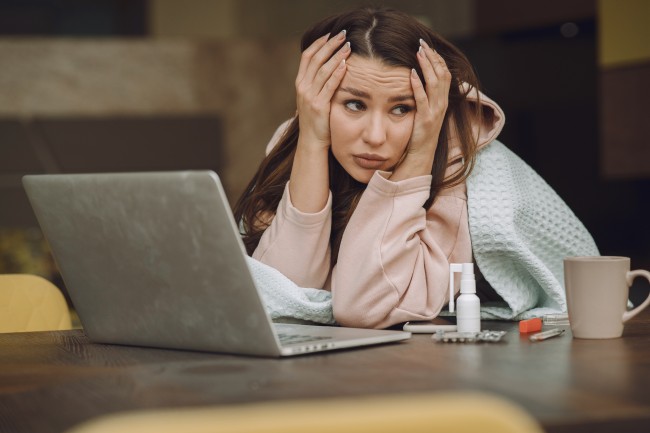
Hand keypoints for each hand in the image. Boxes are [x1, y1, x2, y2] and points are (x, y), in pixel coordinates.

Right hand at [295, 30, 350, 150]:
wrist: (312, 142)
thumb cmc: (317, 120)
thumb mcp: (313, 98)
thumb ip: (318, 84)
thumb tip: (331, 67)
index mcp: (300, 83)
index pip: (307, 56)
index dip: (318, 43)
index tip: (330, 34)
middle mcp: (302, 88)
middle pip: (315, 59)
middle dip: (329, 45)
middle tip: (342, 34)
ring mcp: (309, 97)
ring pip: (322, 70)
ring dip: (336, 56)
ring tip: (348, 45)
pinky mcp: (319, 106)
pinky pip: (329, 86)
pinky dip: (337, 74)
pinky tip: (346, 64)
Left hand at [393, 39, 450, 178]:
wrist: (421, 155)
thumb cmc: (420, 134)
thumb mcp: (426, 112)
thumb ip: (425, 97)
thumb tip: (417, 81)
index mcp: (442, 101)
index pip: (444, 74)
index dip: (437, 59)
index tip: (427, 47)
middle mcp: (441, 104)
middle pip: (442, 74)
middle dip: (432, 58)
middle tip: (422, 44)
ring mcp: (435, 112)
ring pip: (435, 83)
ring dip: (426, 66)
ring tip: (418, 53)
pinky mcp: (425, 120)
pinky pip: (422, 99)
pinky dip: (417, 86)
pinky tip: (411, 74)